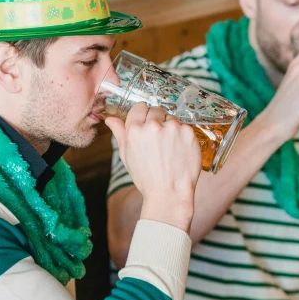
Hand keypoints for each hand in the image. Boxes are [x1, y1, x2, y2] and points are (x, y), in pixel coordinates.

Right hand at [105, 103, 201, 231]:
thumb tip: (110, 119)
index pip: (139, 107)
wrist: (169, 192)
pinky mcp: (188, 132)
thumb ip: (120, 133)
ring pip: (171, 118)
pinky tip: (179, 150)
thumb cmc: (146, 177)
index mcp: (135, 129)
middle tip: (159, 140)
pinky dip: (183, 136)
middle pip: (156, 110)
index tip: (147, 124)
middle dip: (157, 121)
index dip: (143, 116)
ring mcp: (172, 128)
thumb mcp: (127, 156)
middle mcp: (153, 125)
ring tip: (169, 148)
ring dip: (171, 128)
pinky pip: (185, 126)